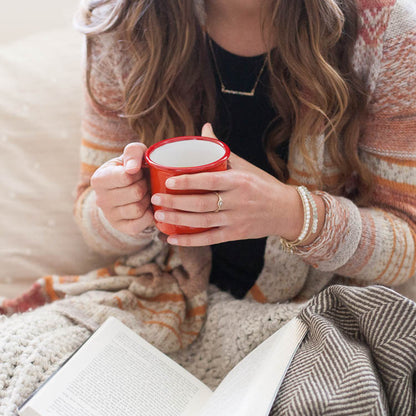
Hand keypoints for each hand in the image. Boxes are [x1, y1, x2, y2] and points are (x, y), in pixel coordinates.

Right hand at [90, 142, 153, 235]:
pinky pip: (141, 223)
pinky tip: (146, 207)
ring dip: (147, 200)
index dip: (139, 173)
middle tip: (143, 183)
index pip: (126, 177)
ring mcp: (110, 216)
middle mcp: (100, 199)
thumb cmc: (134, 167)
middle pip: (135, 193)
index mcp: (99, 179)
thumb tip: (132, 169)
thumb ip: (133, 152)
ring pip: (138, 209)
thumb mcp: (134, 153)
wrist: (132, 188)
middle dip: (145, 186)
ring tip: (144, 194)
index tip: (137, 172)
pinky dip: (149, 215)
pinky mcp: (122, 228)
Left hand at [151, 124, 304, 245]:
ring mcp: (236, 220)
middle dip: (175, 203)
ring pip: (203, 222)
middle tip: (155, 200)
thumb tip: (205, 128)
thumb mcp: (246, 166)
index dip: (188, 182)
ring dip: (178, 221)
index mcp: (239, 181)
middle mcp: (238, 201)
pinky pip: (209, 239)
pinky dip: (190, 240)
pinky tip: (172, 239)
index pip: (210, 180)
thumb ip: (222, 150)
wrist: (287, 211)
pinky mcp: (235, 234)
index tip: (169, 181)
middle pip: (202, 203)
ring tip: (159, 217)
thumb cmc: (263, 184)